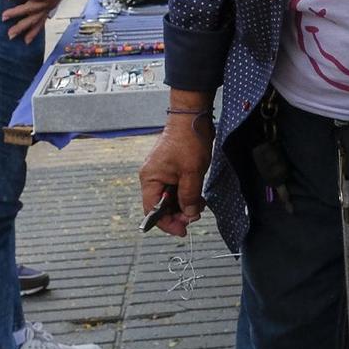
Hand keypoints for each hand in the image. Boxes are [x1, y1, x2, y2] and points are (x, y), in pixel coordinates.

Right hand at [2, 0, 77, 41]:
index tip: (26, 41)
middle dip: (21, 28)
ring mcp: (48, 0)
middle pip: (33, 20)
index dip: (33, 32)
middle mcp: (48, 6)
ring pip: (30, 9)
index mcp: (49, 7)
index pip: (40, 22)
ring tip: (4, 16)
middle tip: (10, 35)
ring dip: (16, 13)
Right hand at [139, 117, 212, 237]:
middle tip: (195, 217)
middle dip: (178, 214)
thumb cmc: (188, 141)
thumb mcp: (191, 173)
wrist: (192, 118)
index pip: (152, 211)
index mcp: (150, 179)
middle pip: (160, 206)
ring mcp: (161, 173)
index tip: (183, 230)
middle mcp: (152, 178)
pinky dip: (186, 195)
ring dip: (184, 205)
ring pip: (170, 199)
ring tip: (199, 206)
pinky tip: (197, 197)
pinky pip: (175, 189)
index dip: (166, 223)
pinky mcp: (170, 170)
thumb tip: (189, 214)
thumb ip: (189, 196)